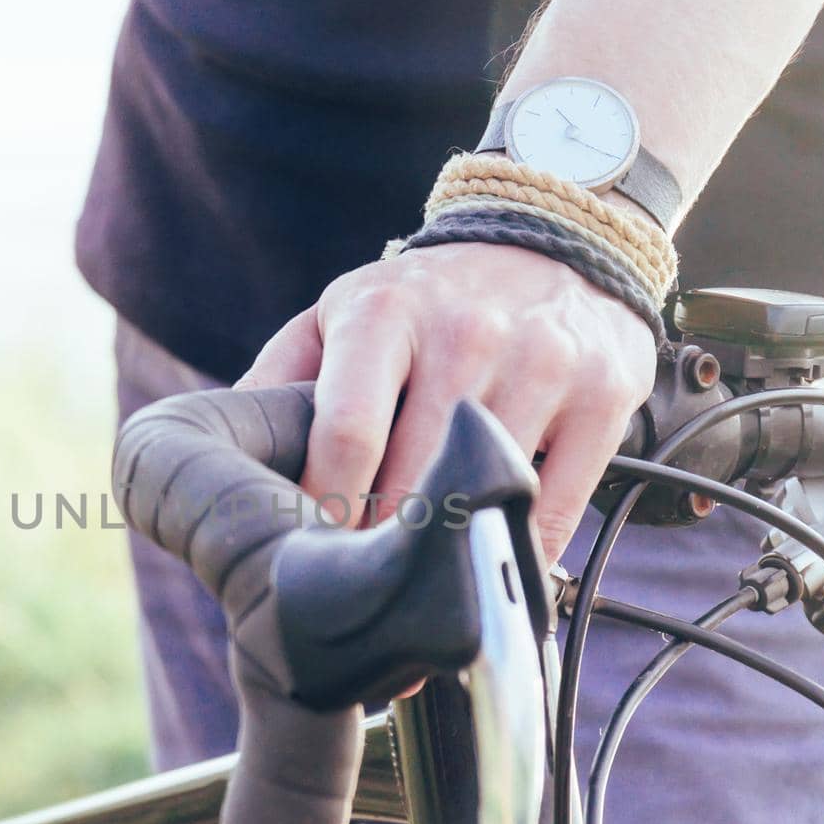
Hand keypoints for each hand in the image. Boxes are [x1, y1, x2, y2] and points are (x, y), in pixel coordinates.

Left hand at [237, 243, 656, 563]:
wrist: (556, 234)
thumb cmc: (428, 298)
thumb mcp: (344, 313)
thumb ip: (280, 378)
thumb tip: (218, 449)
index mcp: (384, 313)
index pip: (346, 435)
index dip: (324, 511)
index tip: (313, 555)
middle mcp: (467, 332)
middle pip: (411, 480)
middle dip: (378, 544)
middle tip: (361, 590)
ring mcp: (543, 362)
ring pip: (483, 497)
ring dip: (444, 556)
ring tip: (418, 583)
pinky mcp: (605, 394)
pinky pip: (554, 507)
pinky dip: (515, 553)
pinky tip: (485, 565)